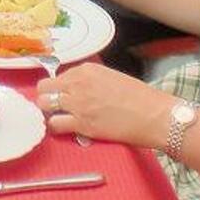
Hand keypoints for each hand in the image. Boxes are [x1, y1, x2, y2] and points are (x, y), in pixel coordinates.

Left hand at [37, 62, 173, 148]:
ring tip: (59, 118)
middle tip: (55, 107)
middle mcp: (77, 83)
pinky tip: (64, 129)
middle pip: (44, 88)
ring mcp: (78, 103)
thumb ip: (90, 81)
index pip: (57, 76)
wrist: (155, 115)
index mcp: (86, 70)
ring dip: (48, 112)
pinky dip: (56, 127)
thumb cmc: (140, 97)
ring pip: (44, 104)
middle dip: (46, 97)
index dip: (58, 88)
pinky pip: (55, 124)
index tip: (62, 96)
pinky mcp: (82, 124)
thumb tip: (76, 89)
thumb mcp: (111, 77)